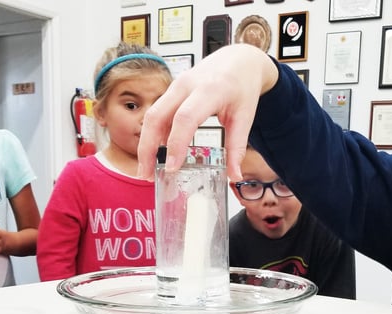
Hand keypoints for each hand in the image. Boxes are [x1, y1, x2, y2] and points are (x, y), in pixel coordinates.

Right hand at [137, 44, 278, 181]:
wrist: (239, 60)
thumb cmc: (243, 86)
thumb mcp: (246, 116)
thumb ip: (238, 147)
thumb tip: (235, 176)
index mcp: (209, 90)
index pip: (185, 118)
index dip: (175, 144)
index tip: (172, 168)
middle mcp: (187, 85)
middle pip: (156, 116)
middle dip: (147, 147)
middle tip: (146, 174)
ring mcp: (176, 85)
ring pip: (152, 115)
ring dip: (146, 143)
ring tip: (146, 169)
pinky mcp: (172, 90)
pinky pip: (158, 112)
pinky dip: (154, 134)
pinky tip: (156, 154)